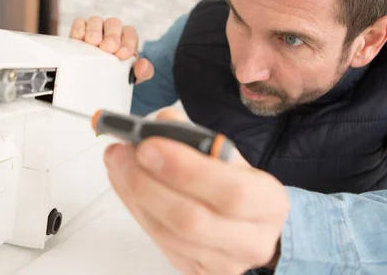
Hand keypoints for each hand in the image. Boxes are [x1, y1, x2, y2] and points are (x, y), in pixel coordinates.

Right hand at [70, 16, 152, 83]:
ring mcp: (94, 29)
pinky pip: (79, 23)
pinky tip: (80, 40)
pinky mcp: (79, 32)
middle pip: (113, 23)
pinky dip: (79, 30)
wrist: (98, 80)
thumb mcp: (132, 76)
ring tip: (93, 43)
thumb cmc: (118, 74)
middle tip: (108, 48)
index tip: (122, 55)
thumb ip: (144, 72)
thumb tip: (143, 65)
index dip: (127, 42)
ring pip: (95, 20)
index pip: (130, 33)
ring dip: (94, 31)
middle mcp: (111, 30)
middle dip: (112, 35)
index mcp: (127, 37)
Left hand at [103, 108, 288, 274]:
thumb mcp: (229, 155)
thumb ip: (195, 138)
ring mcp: (223, 263)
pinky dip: (136, 209)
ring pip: (168, 234)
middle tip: (121, 154)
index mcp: (268, 202)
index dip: (185, 169)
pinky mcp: (197, 271)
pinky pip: (159, 242)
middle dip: (147, 183)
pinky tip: (126, 185)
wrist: (250, 224)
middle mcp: (252, 240)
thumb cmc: (237, 182)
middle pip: (192, 220)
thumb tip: (155, 125)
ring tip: (118, 164)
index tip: (148, 145)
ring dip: (134, 194)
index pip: (231, 191)